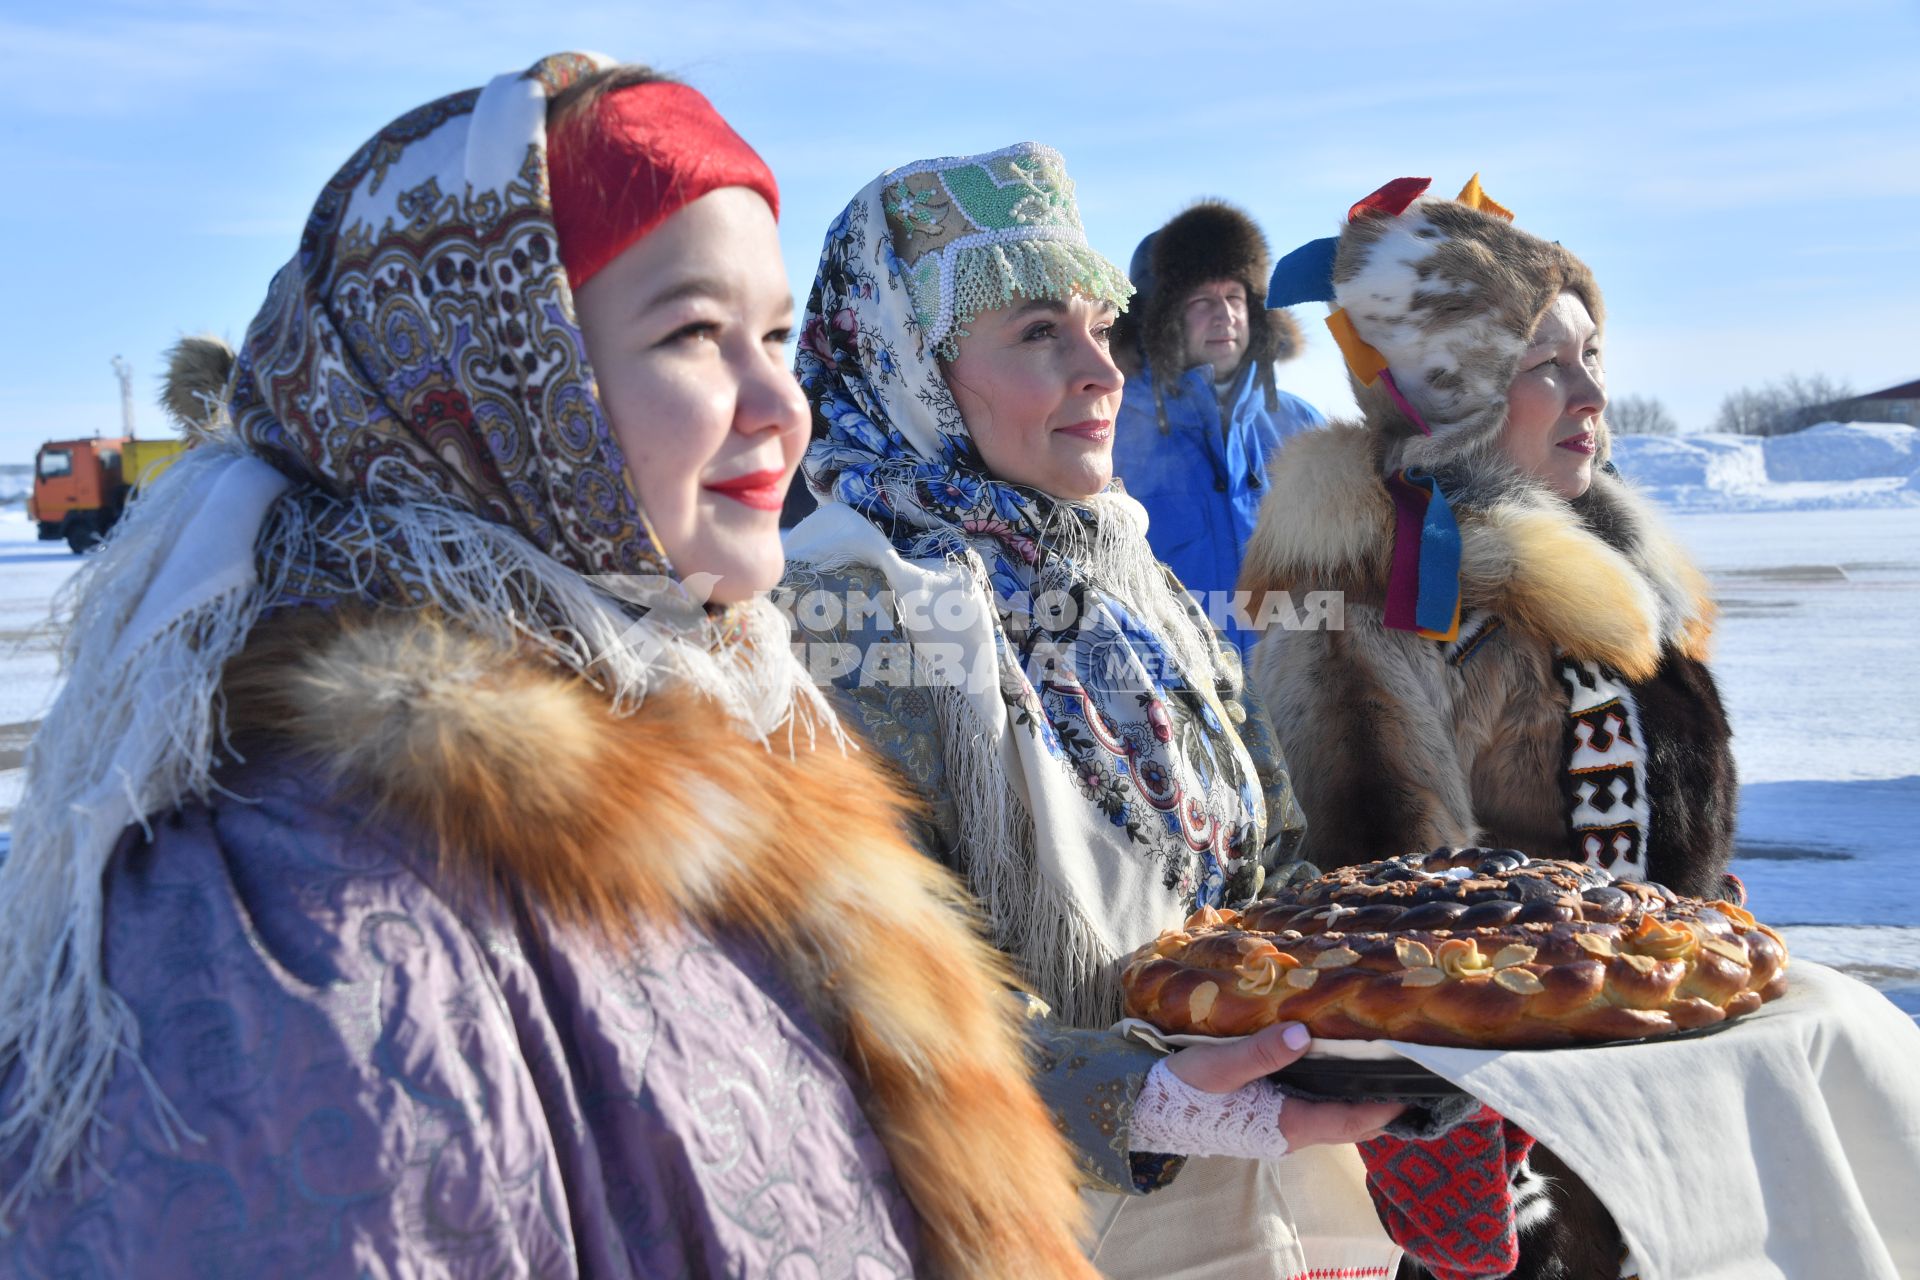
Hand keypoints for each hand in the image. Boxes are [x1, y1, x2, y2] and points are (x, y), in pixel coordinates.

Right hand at [1164, 1022, 1405, 1150]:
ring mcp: (1275, 1125)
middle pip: (1347, 1122)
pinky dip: (1331, 1089)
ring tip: (1379, 1062)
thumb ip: (1262, 1052)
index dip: (1384, 1107)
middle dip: (1379, 1102)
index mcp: (1284, 1124)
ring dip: (1355, 1095)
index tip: (1414, 1085)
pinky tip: (1331, 1062)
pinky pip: (1311, 1106)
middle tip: (1407, 1069)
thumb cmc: (1181, 1090)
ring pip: (1330, 1114)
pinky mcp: (1263, 1114)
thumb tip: (1305, 1033)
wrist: (1143, 1107)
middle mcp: (1288, 1131)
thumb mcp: (1219, 1065)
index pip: (1349, 1121)